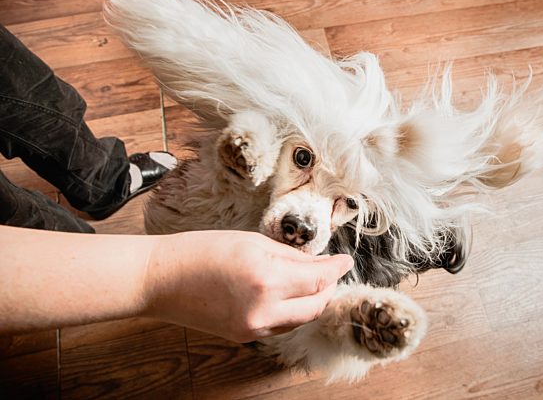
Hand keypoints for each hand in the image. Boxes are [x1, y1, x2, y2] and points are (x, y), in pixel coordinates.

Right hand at [142, 231, 353, 341]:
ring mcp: (253, 328)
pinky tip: (290, 296)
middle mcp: (263, 310)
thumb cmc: (200, 250)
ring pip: (299, 319)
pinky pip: (279, 327)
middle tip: (332, 271)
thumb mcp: (250, 241)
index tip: (345, 260)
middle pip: (315, 305)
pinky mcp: (243, 336)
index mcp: (266, 278)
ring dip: (312, 301)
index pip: (317, 279)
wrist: (161, 279)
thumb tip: (316, 263)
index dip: (336, 269)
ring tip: (313, 282)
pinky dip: (291, 312)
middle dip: (328, 288)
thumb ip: (289, 256)